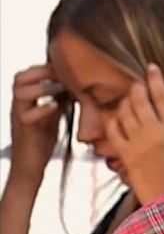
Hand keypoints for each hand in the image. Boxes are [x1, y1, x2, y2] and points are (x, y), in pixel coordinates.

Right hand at [10, 65, 65, 182]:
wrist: (30, 166)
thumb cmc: (42, 140)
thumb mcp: (52, 114)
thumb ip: (58, 100)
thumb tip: (75, 85)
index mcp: (24, 99)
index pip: (27, 74)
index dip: (43, 67)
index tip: (63, 67)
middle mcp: (18, 105)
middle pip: (19, 78)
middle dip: (41, 72)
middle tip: (61, 74)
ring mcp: (18, 117)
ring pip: (20, 92)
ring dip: (42, 88)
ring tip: (60, 89)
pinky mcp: (24, 130)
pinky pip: (26, 115)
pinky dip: (42, 108)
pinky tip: (56, 106)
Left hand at [106, 64, 163, 204]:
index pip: (163, 95)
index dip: (155, 78)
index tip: (151, 68)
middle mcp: (157, 132)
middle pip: (141, 100)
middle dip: (137, 87)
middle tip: (136, 84)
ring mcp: (140, 144)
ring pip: (126, 113)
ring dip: (125, 103)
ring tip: (128, 101)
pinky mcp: (126, 156)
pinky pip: (114, 131)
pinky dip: (113, 121)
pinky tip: (116, 119)